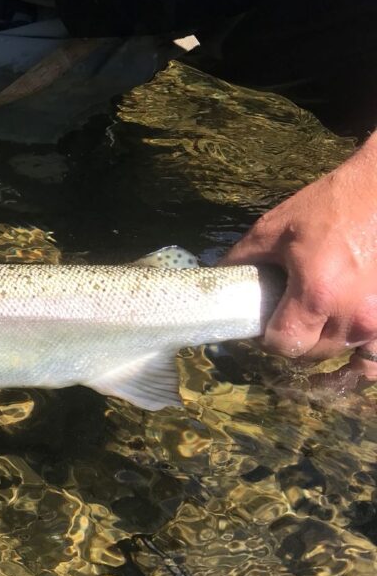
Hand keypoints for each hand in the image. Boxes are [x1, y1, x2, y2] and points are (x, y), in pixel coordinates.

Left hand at [222, 134, 376, 382]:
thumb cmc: (328, 206)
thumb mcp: (272, 229)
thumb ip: (241, 260)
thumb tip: (215, 280)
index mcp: (316, 295)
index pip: (283, 344)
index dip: (268, 339)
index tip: (263, 324)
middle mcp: (351, 315)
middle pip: (311, 353)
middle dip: (293, 341)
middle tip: (286, 318)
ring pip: (340, 354)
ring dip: (322, 345)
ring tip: (312, 327)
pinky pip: (375, 360)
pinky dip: (358, 365)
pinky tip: (343, 368)